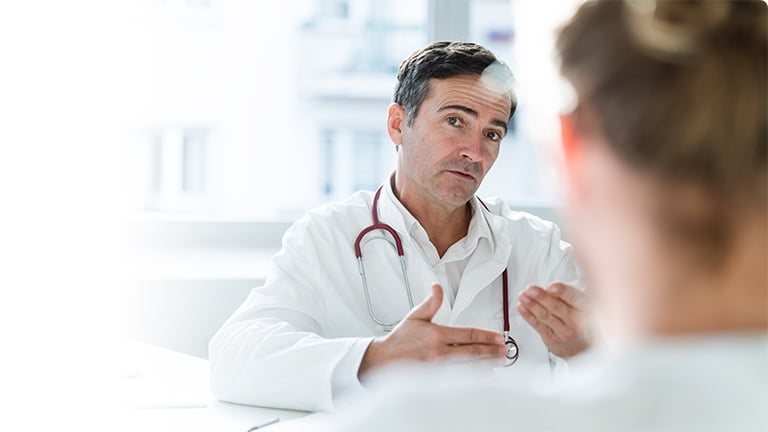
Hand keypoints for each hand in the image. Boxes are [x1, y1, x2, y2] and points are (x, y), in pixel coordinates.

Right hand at [358, 283, 505, 377]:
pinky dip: (475, 377)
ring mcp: (438, 369)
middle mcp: (439, 352)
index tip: (499, 336)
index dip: (486, 336)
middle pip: (472, 352)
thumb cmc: (400, 339)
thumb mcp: (415, 316)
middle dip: (492, 351)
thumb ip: (431, 302)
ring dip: (487, 364)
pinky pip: (460, 379)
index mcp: (436, 334)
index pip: (468, 334)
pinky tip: (485, 374)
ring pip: (469, 367)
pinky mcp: (435, 380)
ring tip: (501, 361)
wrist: (383, 360)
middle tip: (505, 349)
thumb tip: (437, 287)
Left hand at [517, 282, 591, 357]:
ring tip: (523, 295)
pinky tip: (522, 307)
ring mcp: (564, 332)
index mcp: (586, 309)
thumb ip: (574, 292)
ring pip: (545, 316)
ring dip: (531, 304)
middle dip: (541, 296)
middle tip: (530, 289)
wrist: (582, 349)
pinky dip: (528, 315)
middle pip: (556, 307)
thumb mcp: (585, 305)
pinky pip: (537, 325)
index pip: (575, 298)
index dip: (563, 292)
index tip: (551, 286)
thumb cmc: (582, 322)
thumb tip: (570, 277)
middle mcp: (576, 322)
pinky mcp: (552, 339)